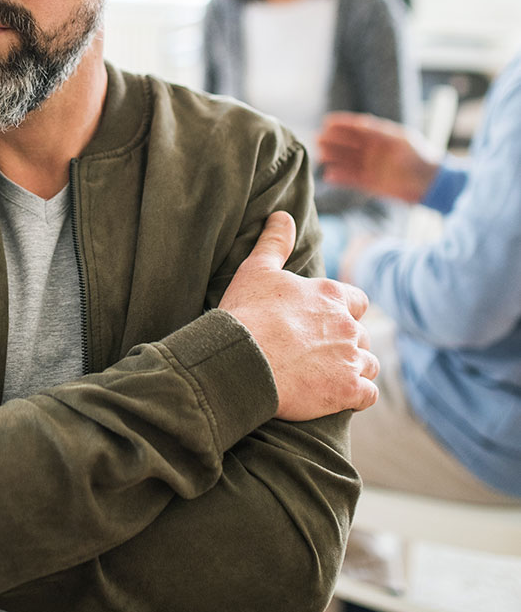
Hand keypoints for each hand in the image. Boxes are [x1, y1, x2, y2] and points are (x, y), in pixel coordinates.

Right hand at [219, 211, 378, 420]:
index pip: (358, 301)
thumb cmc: (247, 313)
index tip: (324, 321)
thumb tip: (282, 215)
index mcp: (331, 295)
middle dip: (345, 342)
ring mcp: (351, 359)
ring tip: (327, 374)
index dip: (344, 311)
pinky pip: (369, 394)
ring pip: (369, 363)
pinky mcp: (348, 391)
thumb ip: (274, 242)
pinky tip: (338, 395)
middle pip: (361, 334)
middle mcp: (348, 325)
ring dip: (354, 368)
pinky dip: (358, 395)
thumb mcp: (256, 269)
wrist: (242, 360)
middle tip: (317, 352)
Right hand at [317, 111, 439, 203]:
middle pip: (348, 143)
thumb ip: (380, 132)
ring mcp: (371, 167)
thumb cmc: (420, 157)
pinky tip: (329, 175)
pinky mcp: (371, 183)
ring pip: (347, 160)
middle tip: (318, 138)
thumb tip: (360, 124)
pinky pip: (351, 179)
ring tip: (321, 155)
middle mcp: (373, 150)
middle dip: (333, 140)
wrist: (432, 184)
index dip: (342, 123)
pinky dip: (340, 177)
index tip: (326, 121)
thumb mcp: (401, 141)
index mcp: (381, 136)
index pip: (357, 127)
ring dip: (333, 157)